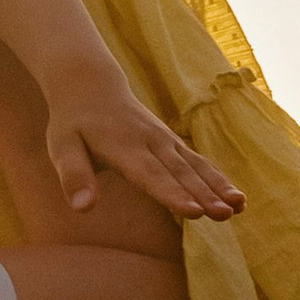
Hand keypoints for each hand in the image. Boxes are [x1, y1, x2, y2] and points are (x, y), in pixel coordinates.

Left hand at [44, 64, 245, 225]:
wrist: (91, 84)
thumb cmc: (73, 123)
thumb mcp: (61, 147)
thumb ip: (73, 177)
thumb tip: (82, 208)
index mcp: (122, 147)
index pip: (150, 175)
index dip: (172, 194)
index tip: (194, 213)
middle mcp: (149, 142)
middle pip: (179, 173)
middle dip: (203, 195)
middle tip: (223, 215)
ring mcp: (165, 140)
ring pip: (195, 166)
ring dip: (218, 187)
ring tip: (238, 207)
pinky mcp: (173, 142)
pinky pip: (199, 161)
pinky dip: (218, 179)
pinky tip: (237, 198)